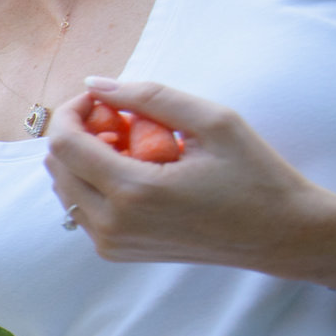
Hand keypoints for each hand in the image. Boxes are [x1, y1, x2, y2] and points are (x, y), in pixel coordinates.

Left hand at [43, 78, 335, 285]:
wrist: (279, 235)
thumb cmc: (255, 175)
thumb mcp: (213, 121)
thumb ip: (148, 96)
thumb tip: (95, 83)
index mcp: (132, 192)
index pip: (64, 143)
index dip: (73, 110)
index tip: (103, 98)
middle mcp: (112, 224)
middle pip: (56, 165)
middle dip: (78, 131)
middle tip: (121, 119)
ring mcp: (111, 243)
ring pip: (64, 187)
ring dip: (85, 158)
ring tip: (133, 146)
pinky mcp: (116, 252)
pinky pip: (82, 208)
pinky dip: (95, 182)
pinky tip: (136, 171)